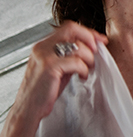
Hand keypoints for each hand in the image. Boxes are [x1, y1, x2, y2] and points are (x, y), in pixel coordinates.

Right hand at [0, 21, 107, 136]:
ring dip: (89, 58)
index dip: (88, 32)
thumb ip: (71, 55)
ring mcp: (44, 56)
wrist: (28, 109)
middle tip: (96, 53)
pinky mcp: (49, 67)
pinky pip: (76, 62)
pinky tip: (81, 76)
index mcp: (44, 45)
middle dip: (90, 40)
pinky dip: (83, 69)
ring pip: (78, 46)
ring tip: (87, 69)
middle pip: (73, 29)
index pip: (69, 27)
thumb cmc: (44, 90)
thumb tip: (93, 46)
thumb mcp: (59, 67)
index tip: (100, 40)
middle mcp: (42, 47)